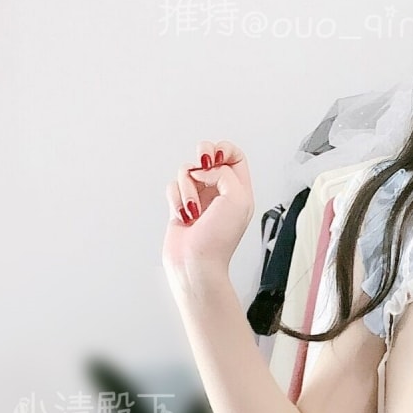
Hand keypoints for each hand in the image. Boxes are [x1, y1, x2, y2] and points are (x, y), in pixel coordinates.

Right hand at [163, 140, 254, 282]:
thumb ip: (225, 173)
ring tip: (193, 209)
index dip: (224, 149)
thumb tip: (205, 169)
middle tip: (202, 164)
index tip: (215, 158)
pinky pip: (173, 187)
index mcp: (240, 190)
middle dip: (202, 156)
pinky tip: (184, 216)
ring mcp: (199, 199)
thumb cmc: (218, 240)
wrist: (195, 264)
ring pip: (188, 171)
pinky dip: (175, 198)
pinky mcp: (181, 206)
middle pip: (209, 156)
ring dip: (187, 187)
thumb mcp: (237, 199)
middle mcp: (220, 192)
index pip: (235, 155)